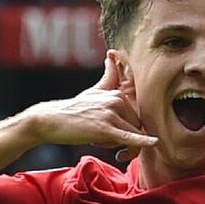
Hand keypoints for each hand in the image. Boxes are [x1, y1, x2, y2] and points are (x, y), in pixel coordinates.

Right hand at [21, 55, 156, 160]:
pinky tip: (155, 143)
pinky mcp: (105, 128)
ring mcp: (111, 114)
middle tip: (101, 141)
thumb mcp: (93, 91)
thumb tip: (111, 56)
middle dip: (124, 140)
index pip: (135, 118)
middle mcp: (117, 101)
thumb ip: (108, 77)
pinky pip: (129, 137)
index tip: (111, 137)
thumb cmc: (73, 109)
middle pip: (136, 129)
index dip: (127, 130)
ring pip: (132, 137)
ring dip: (120, 147)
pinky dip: (143, 142)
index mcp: (118, 95)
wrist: (49, 119)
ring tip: (98, 142)